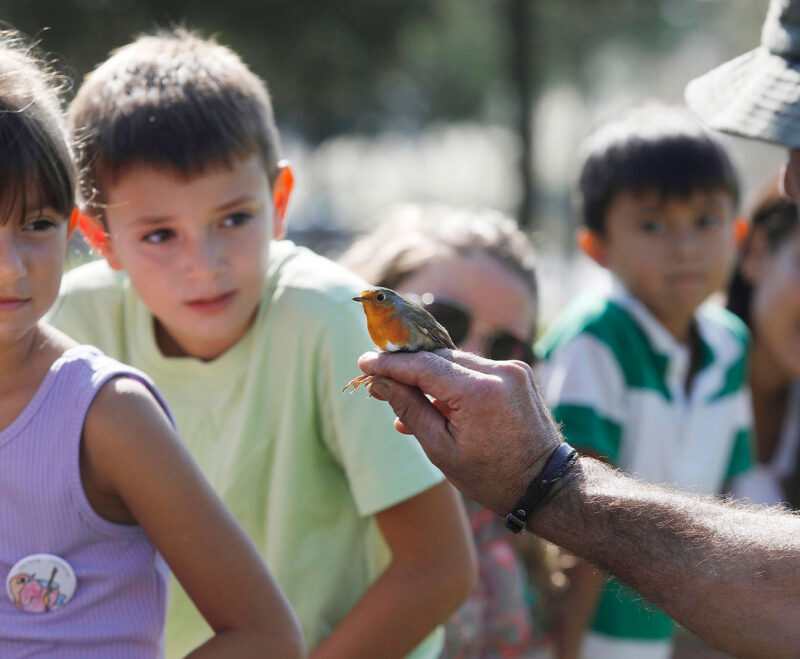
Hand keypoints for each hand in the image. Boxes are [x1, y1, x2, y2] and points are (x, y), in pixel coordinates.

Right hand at [358, 350, 562, 514]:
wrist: (546, 485)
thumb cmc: (492, 477)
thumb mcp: (441, 449)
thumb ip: (409, 409)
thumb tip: (379, 382)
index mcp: (480, 391)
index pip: (423, 366)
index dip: (390, 364)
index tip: (364, 362)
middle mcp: (499, 371)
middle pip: (438, 358)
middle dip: (406, 368)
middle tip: (376, 378)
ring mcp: (512, 369)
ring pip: (455, 361)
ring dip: (428, 375)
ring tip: (399, 395)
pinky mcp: (517, 372)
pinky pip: (474, 369)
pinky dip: (451, 381)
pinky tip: (431, 402)